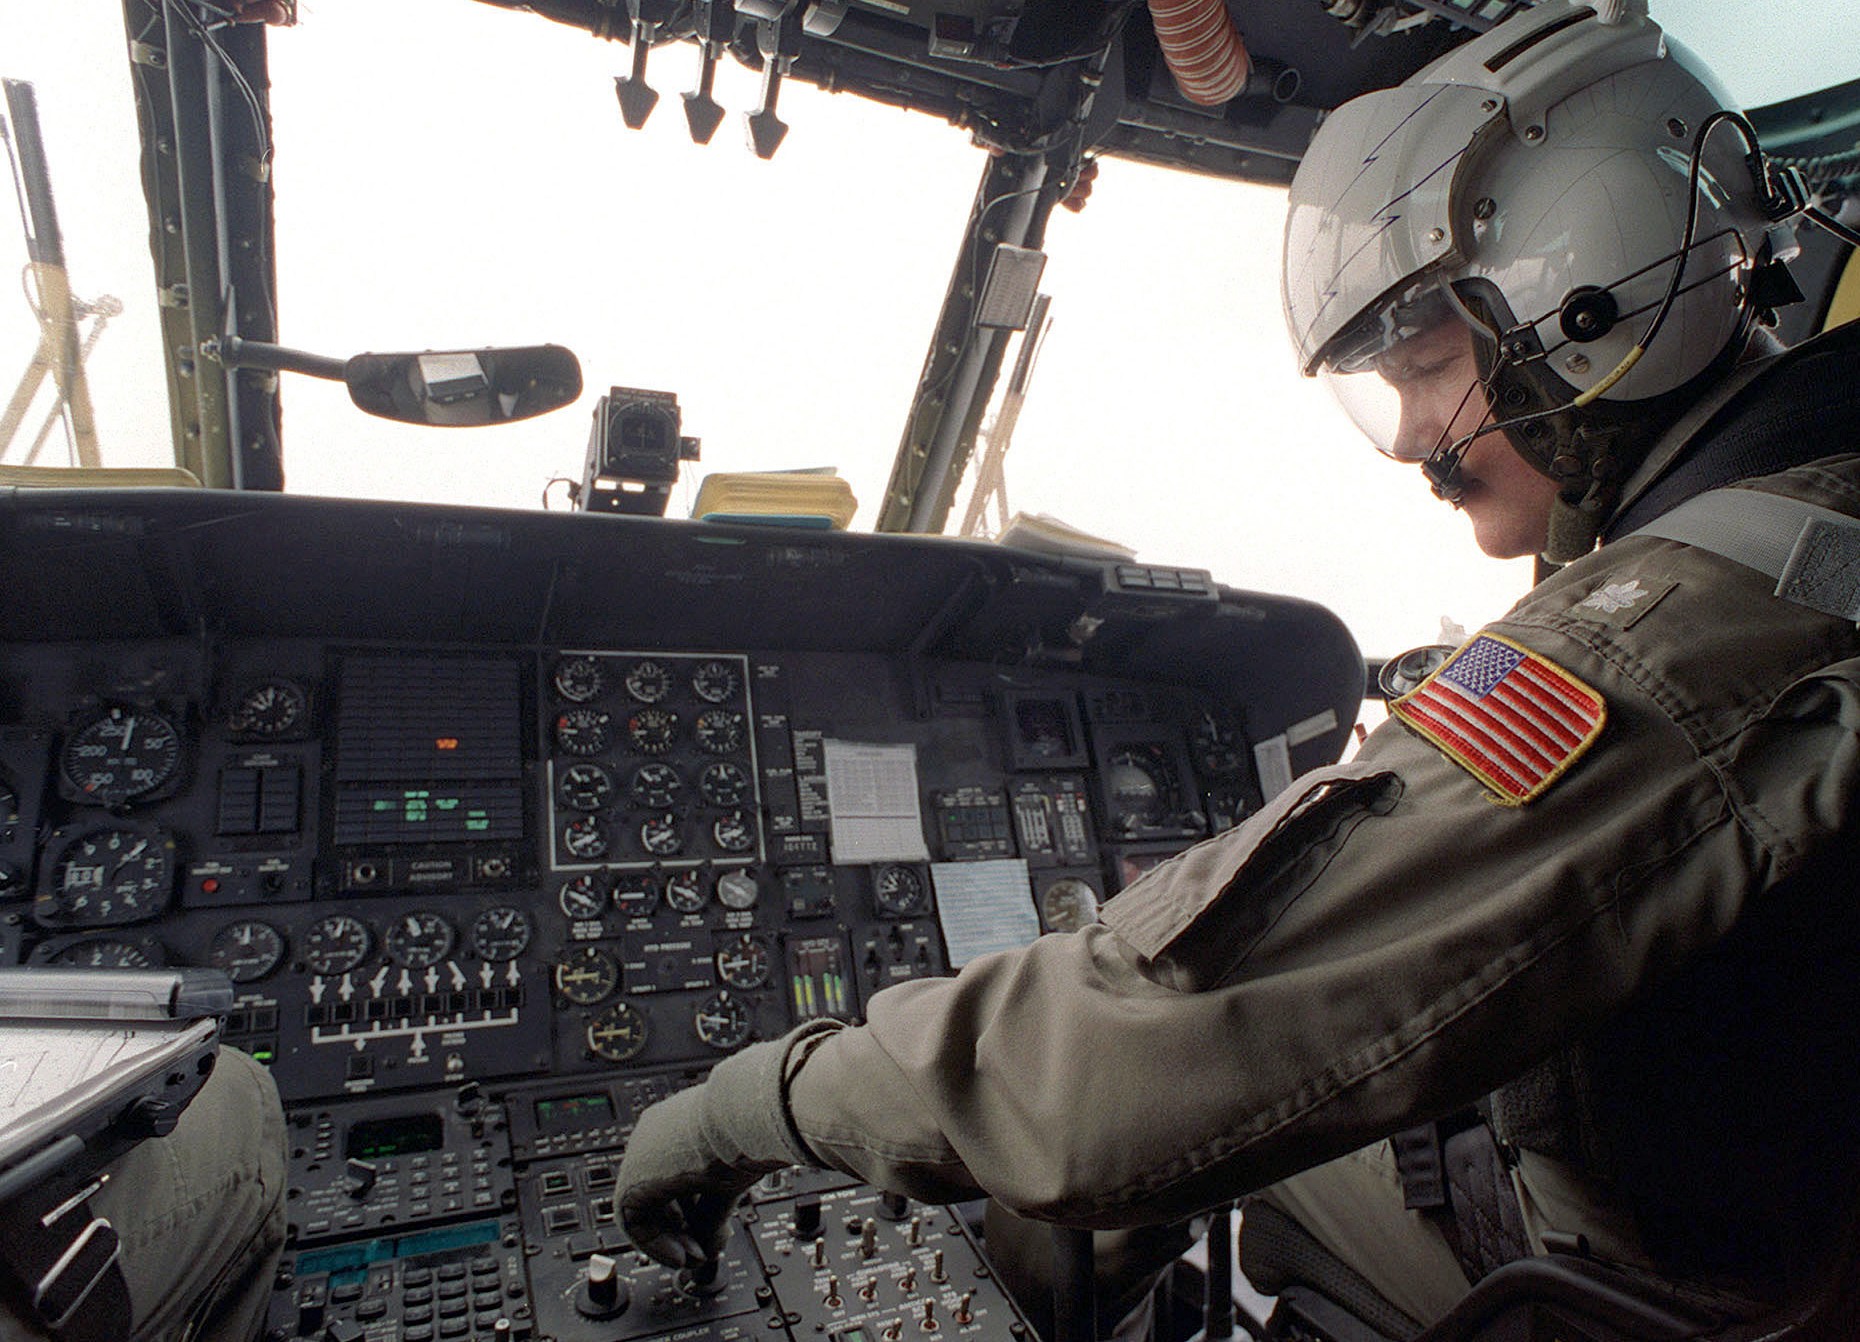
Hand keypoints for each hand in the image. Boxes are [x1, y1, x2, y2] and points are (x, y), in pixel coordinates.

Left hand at [617, 1026, 839, 1269]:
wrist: (748, 1118)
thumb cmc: (749, 1135)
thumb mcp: (730, 1180)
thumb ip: (713, 1213)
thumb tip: (711, 1244)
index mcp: (678, 1126)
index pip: (674, 1178)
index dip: (691, 1211)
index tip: (709, 1232)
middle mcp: (655, 1136)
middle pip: (658, 1194)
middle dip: (681, 1229)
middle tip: (702, 1249)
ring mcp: (642, 1153)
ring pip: (644, 1207)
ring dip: (670, 1238)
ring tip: (695, 1255)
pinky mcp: (635, 1175)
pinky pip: (633, 1219)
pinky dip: (655, 1243)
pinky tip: (681, 1254)